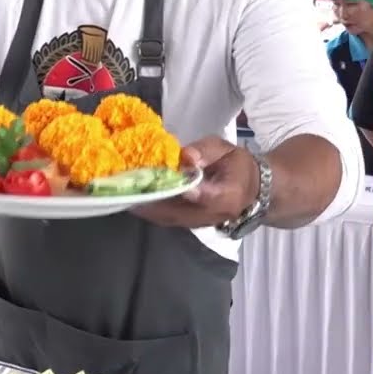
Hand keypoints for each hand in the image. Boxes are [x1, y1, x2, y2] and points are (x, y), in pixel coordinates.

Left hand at [130, 136, 260, 228]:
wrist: (250, 188)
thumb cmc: (236, 165)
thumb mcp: (225, 149)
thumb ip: (206, 151)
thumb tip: (186, 156)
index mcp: (228, 195)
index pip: (205, 197)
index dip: (185, 192)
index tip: (165, 184)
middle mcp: (211, 215)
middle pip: (177, 212)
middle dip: (150, 200)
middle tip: (125, 187)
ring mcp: (198, 223)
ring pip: (167, 218)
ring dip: (144, 207)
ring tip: (122, 192)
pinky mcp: (188, 224)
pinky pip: (165, 218)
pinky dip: (148, 209)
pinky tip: (132, 197)